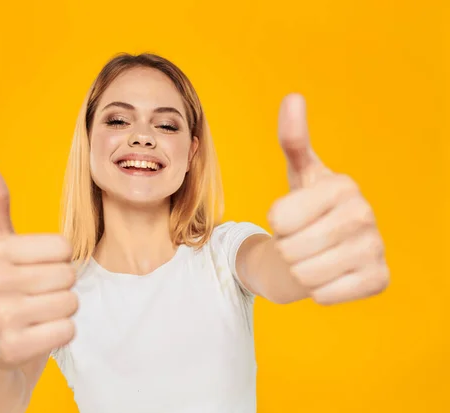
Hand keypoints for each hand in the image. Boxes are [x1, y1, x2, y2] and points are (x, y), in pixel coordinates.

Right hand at [0, 160, 77, 369]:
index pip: (64, 247)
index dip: (56, 261)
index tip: (33, 271)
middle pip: (69, 275)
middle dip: (59, 287)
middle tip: (34, 297)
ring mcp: (0, 317)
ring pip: (71, 302)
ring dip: (61, 311)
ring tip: (34, 315)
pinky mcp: (13, 349)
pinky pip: (68, 330)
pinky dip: (60, 334)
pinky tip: (36, 334)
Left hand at [267, 94, 388, 304]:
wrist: (327, 247)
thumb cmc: (309, 208)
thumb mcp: (298, 174)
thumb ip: (293, 138)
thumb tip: (293, 97)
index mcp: (343, 185)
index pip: (278, 218)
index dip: (276, 223)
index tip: (293, 217)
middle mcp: (365, 214)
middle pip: (291, 249)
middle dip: (286, 249)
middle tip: (302, 240)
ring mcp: (377, 248)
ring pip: (306, 275)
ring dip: (300, 271)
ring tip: (313, 256)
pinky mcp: (380, 280)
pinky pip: (325, 295)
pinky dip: (318, 290)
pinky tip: (330, 274)